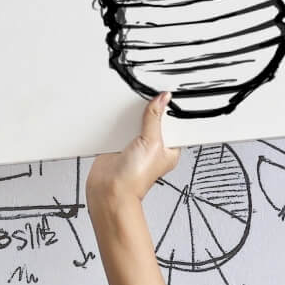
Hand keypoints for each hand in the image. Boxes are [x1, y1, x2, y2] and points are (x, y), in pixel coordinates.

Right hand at [87, 93, 180, 210]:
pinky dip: (117, 121)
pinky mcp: (118, 144)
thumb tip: (162, 99)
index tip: (168, 94)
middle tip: (148, 96)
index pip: (174, 124)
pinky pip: (119, 127)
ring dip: (131, 116)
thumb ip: (155, 119)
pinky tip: (117, 115)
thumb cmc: (136, 177)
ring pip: (135, 122)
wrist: (109, 189)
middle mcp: (153, 147)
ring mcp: (135, 145)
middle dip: (150, 109)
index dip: (172, 111)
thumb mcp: (152, 142)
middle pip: (154, 120)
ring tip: (131, 105)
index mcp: (169, 149)